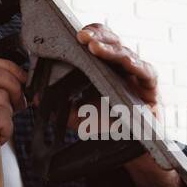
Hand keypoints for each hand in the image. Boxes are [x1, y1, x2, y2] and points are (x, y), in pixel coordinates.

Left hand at [75, 24, 181, 186]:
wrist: (132, 150)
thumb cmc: (109, 128)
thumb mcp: (79, 117)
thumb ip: (60, 106)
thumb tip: (34, 97)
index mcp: (105, 67)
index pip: (97, 42)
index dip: (88, 35)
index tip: (72, 35)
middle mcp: (122, 67)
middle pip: (112, 42)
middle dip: (97, 36)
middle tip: (81, 37)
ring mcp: (137, 75)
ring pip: (126, 53)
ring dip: (110, 49)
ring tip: (95, 46)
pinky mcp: (151, 88)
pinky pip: (147, 72)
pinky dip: (136, 66)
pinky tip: (126, 63)